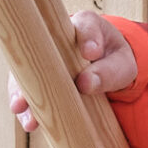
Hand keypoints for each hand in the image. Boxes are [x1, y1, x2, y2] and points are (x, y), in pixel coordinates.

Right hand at [7, 12, 138, 132]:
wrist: (108, 63)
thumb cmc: (115, 60)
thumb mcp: (122, 65)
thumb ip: (109, 72)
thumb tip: (84, 84)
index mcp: (87, 25)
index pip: (85, 27)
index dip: (87, 39)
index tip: (90, 54)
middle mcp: (58, 37)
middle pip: (43, 49)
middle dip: (38, 71)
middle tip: (42, 89)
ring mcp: (44, 56)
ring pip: (29, 72)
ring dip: (25, 94)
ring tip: (27, 115)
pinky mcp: (38, 75)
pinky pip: (28, 88)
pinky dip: (28, 106)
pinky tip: (29, 122)